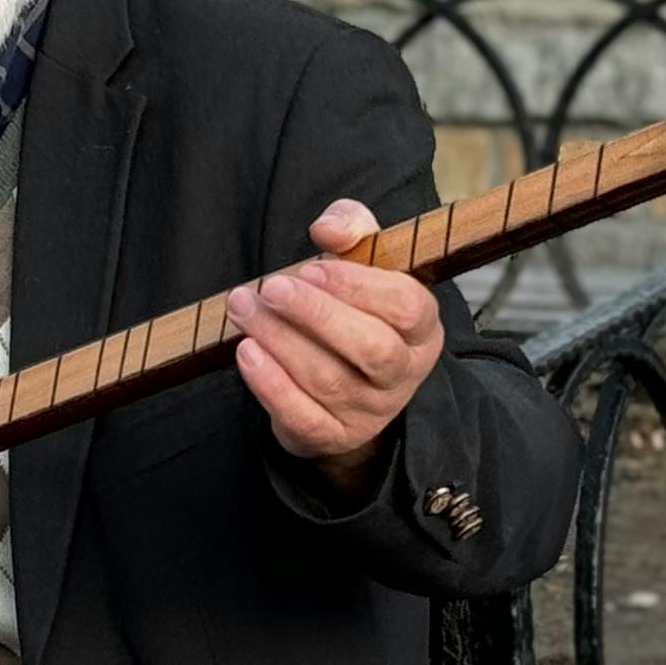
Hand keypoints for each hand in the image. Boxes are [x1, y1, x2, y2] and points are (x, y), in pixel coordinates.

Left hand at [229, 201, 444, 492]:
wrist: (343, 386)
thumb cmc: (353, 309)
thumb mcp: (362, 261)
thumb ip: (351, 229)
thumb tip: (329, 230)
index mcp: (421, 328)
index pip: (407, 308)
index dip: (359, 287)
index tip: (312, 268)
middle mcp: (403, 374)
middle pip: (372, 349)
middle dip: (316, 315)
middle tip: (271, 288)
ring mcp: (370, 412)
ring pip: (329, 380)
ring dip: (279, 340)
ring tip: (244, 309)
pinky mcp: (332, 436)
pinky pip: (302, 416)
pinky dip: (270, 384)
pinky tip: (246, 351)